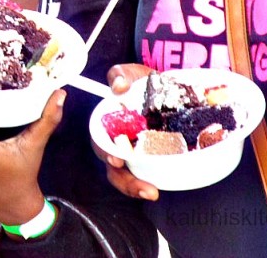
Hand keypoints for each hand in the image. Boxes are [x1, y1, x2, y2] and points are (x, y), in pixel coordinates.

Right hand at [94, 65, 158, 200]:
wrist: (165, 86)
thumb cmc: (140, 81)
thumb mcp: (129, 73)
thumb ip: (120, 75)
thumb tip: (118, 86)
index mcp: (108, 124)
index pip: (100, 141)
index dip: (106, 152)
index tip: (116, 159)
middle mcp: (119, 141)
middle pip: (114, 166)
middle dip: (125, 181)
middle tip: (143, 187)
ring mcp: (136, 151)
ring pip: (128, 175)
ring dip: (136, 187)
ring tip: (152, 192)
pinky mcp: (153, 156)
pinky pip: (149, 173)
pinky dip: (153, 181)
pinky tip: (160, 187)